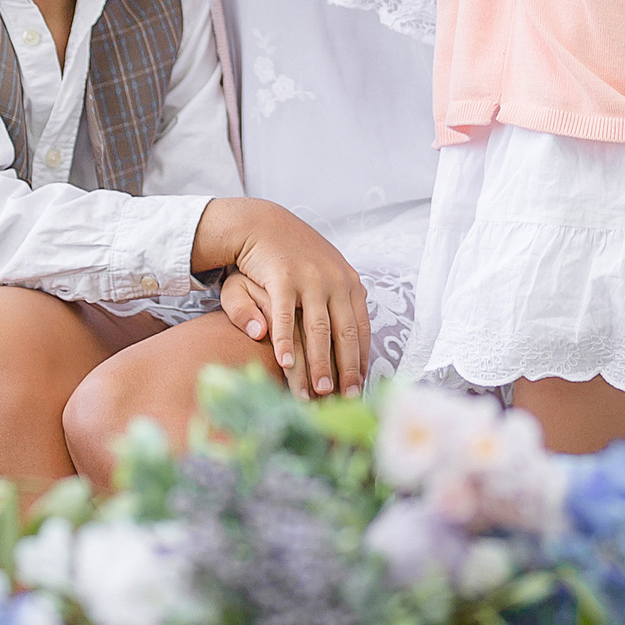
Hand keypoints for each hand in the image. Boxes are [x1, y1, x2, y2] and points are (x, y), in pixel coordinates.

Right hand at [195, 201, 370, 397]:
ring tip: (318, 392)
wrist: (263, 224)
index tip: (360, 386)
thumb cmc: (294, 259)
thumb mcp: (321, 279)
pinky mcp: (283, 277)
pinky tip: (285, 363)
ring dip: (319, 364)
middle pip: (344, 333)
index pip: (361, 329)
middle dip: (346, 370)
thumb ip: (336, 308)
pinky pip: (286, 316)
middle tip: (345, 399)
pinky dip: (286, 342)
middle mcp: (335, 280)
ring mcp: (310, 278)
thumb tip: (356, 342)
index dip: (361, 359)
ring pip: (318, 330)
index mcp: (349, 283)